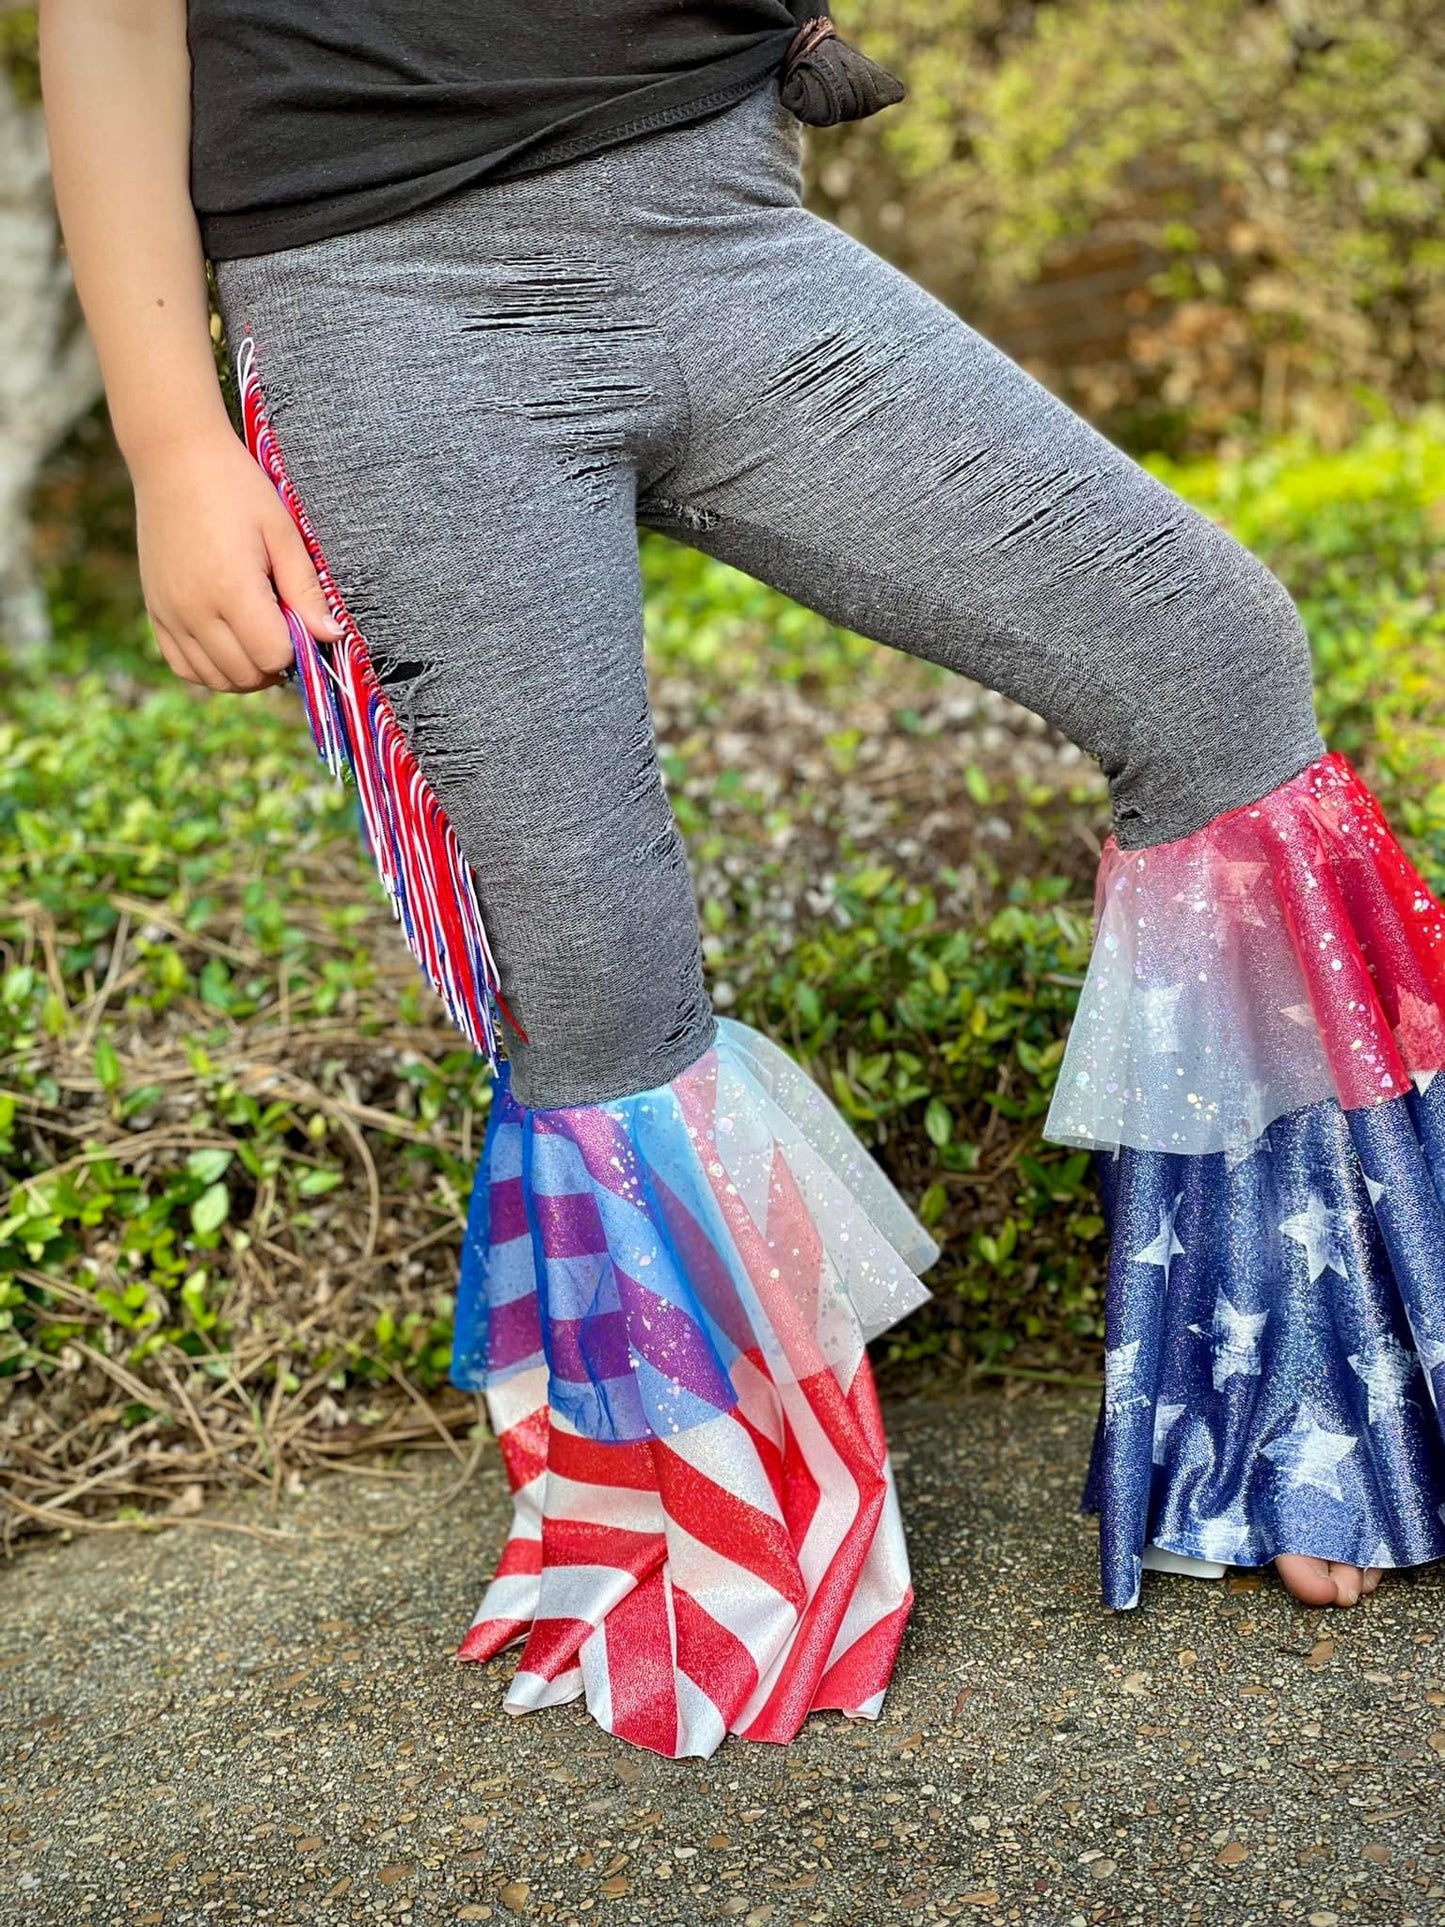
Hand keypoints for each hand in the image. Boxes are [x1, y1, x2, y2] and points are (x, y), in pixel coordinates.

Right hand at [132, 426, 341, 692]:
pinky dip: (210, 669)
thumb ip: (306, 590)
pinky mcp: (155, 611)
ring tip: (259, 639)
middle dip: (275, 665)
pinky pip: (183, 666)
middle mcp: (194, 609)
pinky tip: (229, 647)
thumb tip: (331, 637)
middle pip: (246, 675)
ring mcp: (169, 613)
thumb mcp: (283, 533)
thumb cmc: (238, 489)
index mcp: (231, 589)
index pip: (273, 656)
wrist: (174, 459)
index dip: (296, 648)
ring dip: (246, 673)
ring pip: (214, 679)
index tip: (301, 622)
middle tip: (286, 632)